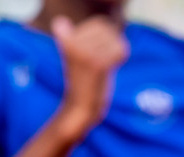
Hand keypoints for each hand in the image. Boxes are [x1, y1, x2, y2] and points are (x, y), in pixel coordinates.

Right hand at [51, 15, 128, 138]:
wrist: (79, 107)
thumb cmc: (80, 82)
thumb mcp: (73, 57)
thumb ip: (74, 39)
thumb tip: (62, 23)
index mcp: (66, 38)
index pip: (100, 23)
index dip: (108, 35)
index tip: (101, 50)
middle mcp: (72, 42)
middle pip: (108, 29)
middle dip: (113, 42)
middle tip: (108, 58)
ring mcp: (85, 53)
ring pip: (115, 39)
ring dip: (117, 50)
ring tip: (109, 62)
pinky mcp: (97, 64)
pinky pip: (120, 50)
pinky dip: (121, 57)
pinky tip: (114, 66)